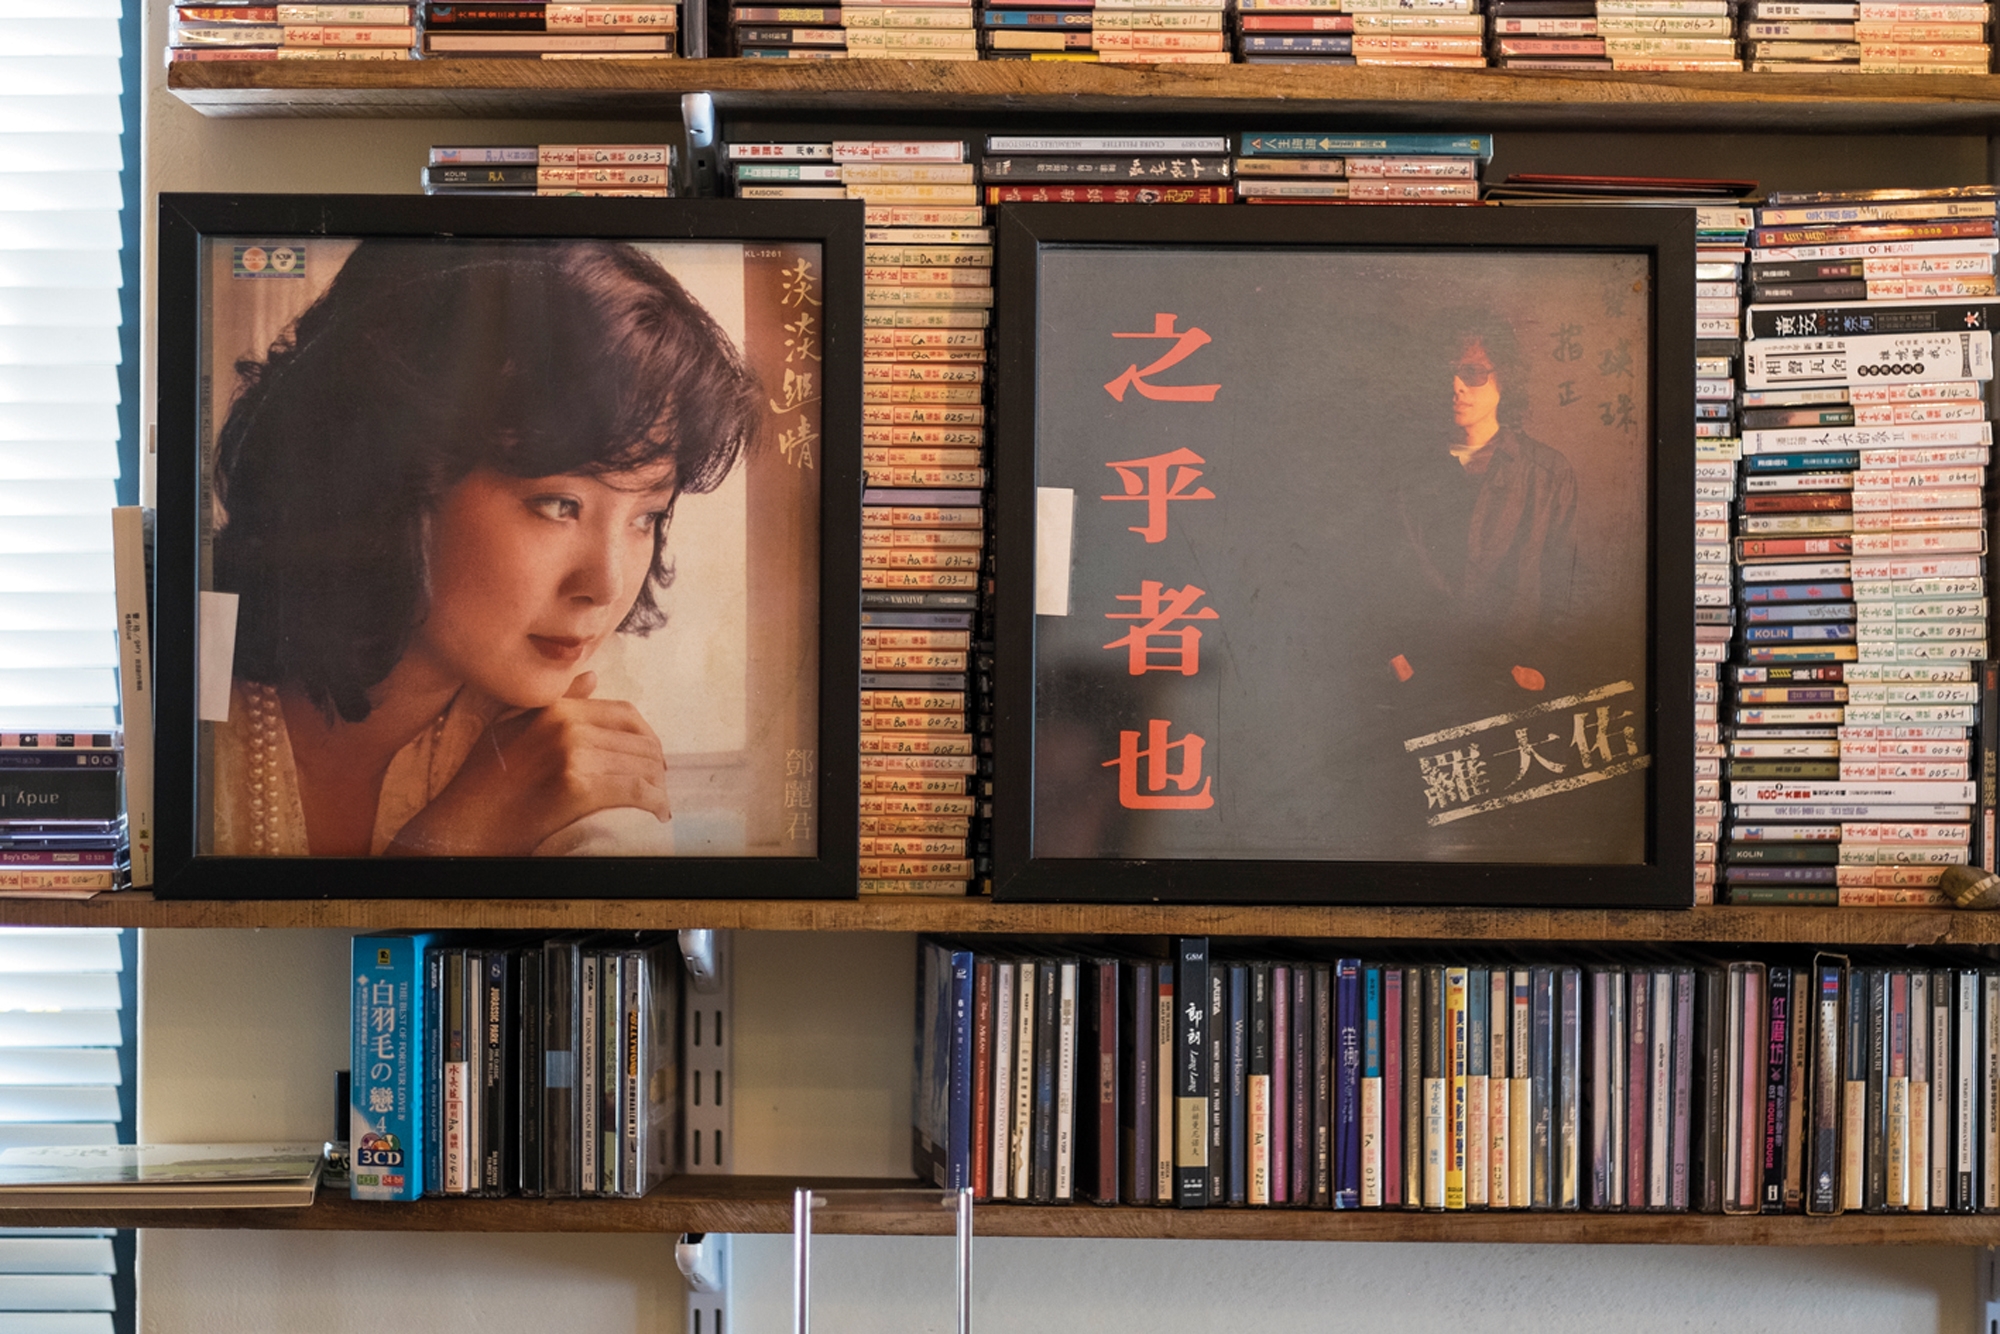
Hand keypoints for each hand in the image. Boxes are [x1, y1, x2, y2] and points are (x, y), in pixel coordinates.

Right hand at [385, 673, 670, 856]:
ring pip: (641, 765)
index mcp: (554, 709)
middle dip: (656, 765)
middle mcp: (566, 725)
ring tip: (657, 804)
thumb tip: (593, 676)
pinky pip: (634, 790)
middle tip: (659, 785)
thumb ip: (554, 701)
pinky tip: (655, 814)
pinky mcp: (577, 788)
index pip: (624, 714)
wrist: (461, 828)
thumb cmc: (482, 784)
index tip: (652, 758)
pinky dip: (652, 803)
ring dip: (658, 786)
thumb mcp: (509, 727)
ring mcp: (572, 755)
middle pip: (638, 740)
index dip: (647, 738)